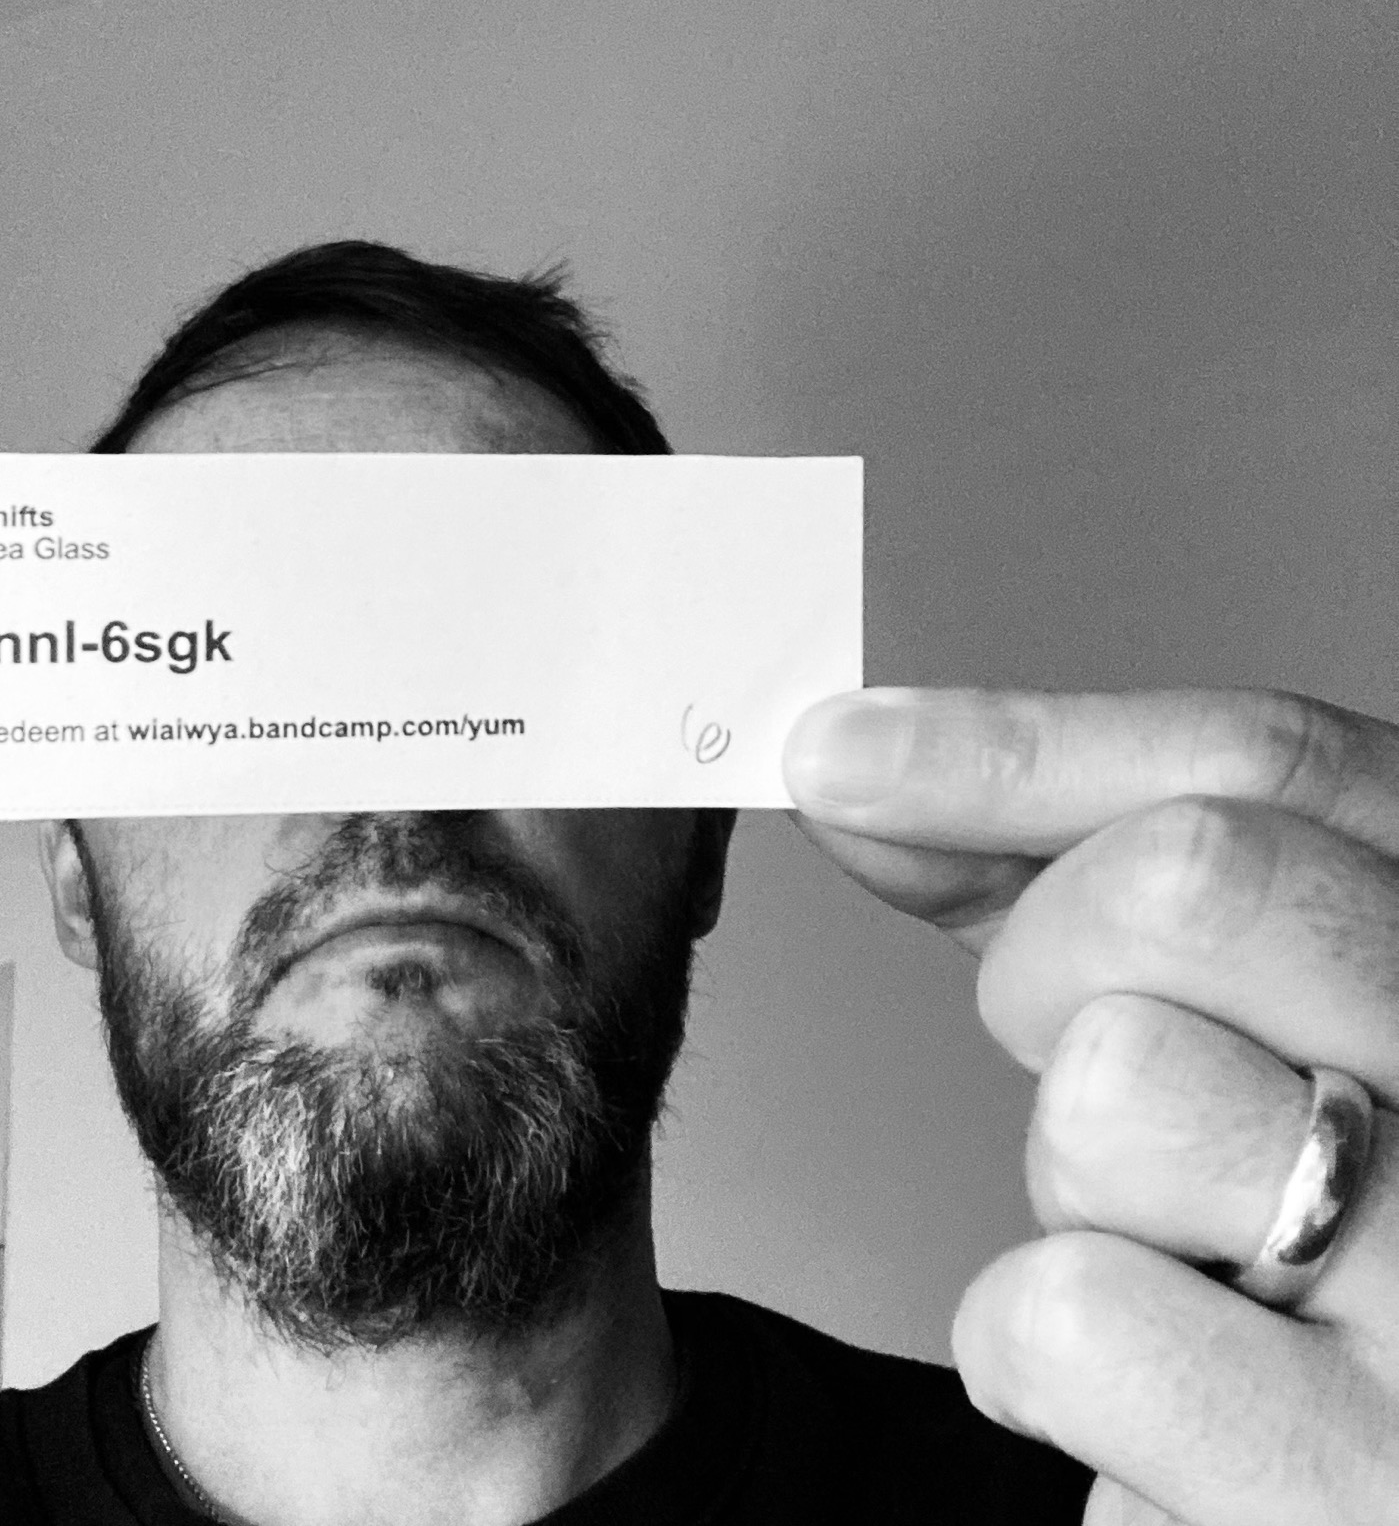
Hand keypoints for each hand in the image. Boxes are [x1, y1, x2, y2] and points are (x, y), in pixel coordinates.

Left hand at [783, 688, 1398, 1525]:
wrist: (1351, 1517)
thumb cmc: (1291, 1272)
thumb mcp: (1225, 1043)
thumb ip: (1060, 892)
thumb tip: (861, 770)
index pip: (1282, 767)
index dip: (1023, 744)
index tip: (844, 754)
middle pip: (1194, 880)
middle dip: (1050, 960)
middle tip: (1076, 1065)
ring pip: (1113, 1086)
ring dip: (1069, 1183)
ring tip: (1170, 1260)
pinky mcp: (1351, 1496)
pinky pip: (1069, 1314)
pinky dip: (1038, 1354)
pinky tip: (1147, 1401)